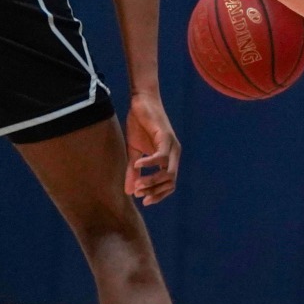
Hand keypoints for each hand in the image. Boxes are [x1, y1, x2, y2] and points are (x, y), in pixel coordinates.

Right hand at [124, 91, 179, 205]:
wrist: (142, 102)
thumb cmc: (139, 125)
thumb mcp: (134, 152)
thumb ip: (133, 171)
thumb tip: (129, 192)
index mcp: (169, 160)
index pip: (170, 185)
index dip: (158, 195)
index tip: (143, 200)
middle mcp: (174, 155)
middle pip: (171, 182)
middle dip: (154, 191)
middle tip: (138, 192)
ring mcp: (172, 146)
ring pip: (168, 173)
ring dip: (152, 181)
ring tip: (137, 183)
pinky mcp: (166, 137)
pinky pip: (161, 156)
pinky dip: (149, 163)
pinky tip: (137, 164)